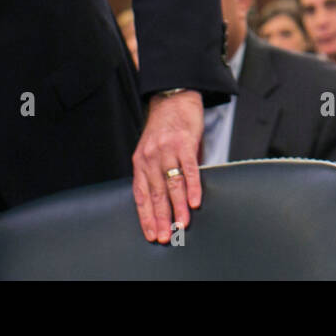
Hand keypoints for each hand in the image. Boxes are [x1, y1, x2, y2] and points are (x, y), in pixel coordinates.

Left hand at [131, 90, 203, 243]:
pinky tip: (194, 201)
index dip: (145, 216)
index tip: (150, 234)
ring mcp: (167, 150)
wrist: (174, 97)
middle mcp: (151, 158)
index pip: (140, 195)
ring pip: (172, 185)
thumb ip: (163, 172)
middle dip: (160, 219)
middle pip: (156, 194)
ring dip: (177, 208)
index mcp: (141, 162)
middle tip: (164, 238)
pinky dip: (192, 187)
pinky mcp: (184, 143)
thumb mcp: (156, 150)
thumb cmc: (166, 127)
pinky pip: (189, 169)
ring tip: (181, 226)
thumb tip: (176, 197)